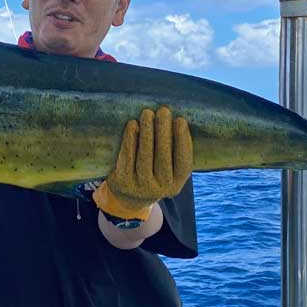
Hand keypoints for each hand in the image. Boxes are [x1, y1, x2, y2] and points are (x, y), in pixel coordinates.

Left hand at [93, 106, 192, 220]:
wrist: (129, 196)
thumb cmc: (153, 173)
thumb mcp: (168, 170)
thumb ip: (174, 151)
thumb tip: (176, 119)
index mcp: (176, 184)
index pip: (183, 161)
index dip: (183, 140)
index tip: (180, 120)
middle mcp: (160, 188)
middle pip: (163, 156)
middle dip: (163, 131)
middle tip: (163, 110)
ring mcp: (140, 186)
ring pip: (145, 155)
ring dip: (147, 131)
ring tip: (148, 113)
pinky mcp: (123, 181)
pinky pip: (127, 157)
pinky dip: (130, 139)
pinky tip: (133, 125)